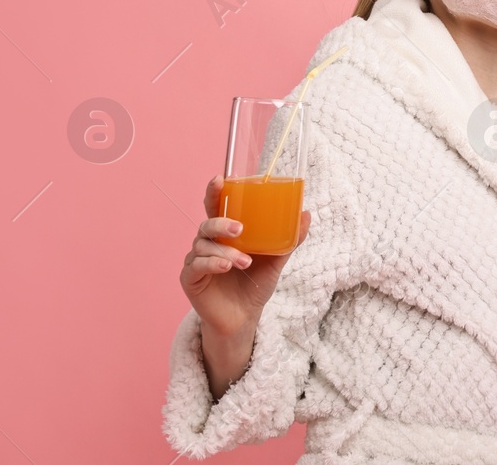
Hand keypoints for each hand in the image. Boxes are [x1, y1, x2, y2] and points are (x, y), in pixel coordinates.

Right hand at [180, 176, 309, 339]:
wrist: (244, 318)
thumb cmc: (255, 283)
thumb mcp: (276, 259)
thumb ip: (289, 238)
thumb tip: (306, 214)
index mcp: (225, 232)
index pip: (216, 206)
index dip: (214, 192)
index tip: (219, 179)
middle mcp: (208, 242)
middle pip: (207, 223)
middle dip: (221, 222)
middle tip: (239, 228)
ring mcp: (196, 260)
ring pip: (204, 245)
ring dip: (226, 251)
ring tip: (245, 262)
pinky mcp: (190, 278)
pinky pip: (196, 266)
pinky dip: (212, 263)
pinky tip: (225, 266)